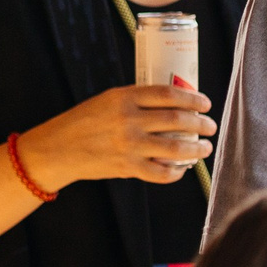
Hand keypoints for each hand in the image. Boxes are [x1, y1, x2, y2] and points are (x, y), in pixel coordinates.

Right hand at [19, 85, 213, 188]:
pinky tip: (181, 169)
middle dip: (201, 123)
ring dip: (197, 149)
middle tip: (210, 126)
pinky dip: (176, 172)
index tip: (205, 103)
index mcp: (124, 97)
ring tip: (205, 148)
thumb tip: (174, 104)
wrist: (56, 149)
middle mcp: (128, 120)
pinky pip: (161, 173)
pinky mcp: (127, 168)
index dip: (193, 98)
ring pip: (176, 148)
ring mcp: (129, 145)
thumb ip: (137, 101)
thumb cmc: (84, 122)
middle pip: (177, 119)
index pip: (168, 94)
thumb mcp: (108, 100)